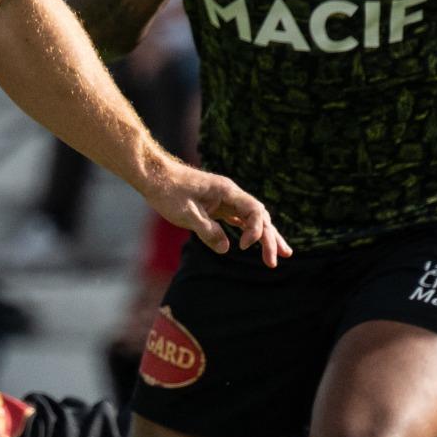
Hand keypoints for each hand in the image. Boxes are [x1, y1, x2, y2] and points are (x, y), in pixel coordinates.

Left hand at [142, 158, 288, 264]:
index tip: (244, 246)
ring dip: (265, 236)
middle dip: (269, 239)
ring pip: (251, 219)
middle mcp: (231, 194)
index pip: (254, 211)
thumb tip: (227, 249)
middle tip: (274, 262)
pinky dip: (248, 232)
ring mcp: (225, 200)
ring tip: (282, 254)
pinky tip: (254, 243)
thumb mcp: (185, 214)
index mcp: (227, 191)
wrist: (154, 175)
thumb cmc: (168, 191)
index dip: (255, 230)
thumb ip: (207, 230)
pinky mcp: (217, 206)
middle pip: (258, 217)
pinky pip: (238, 219)